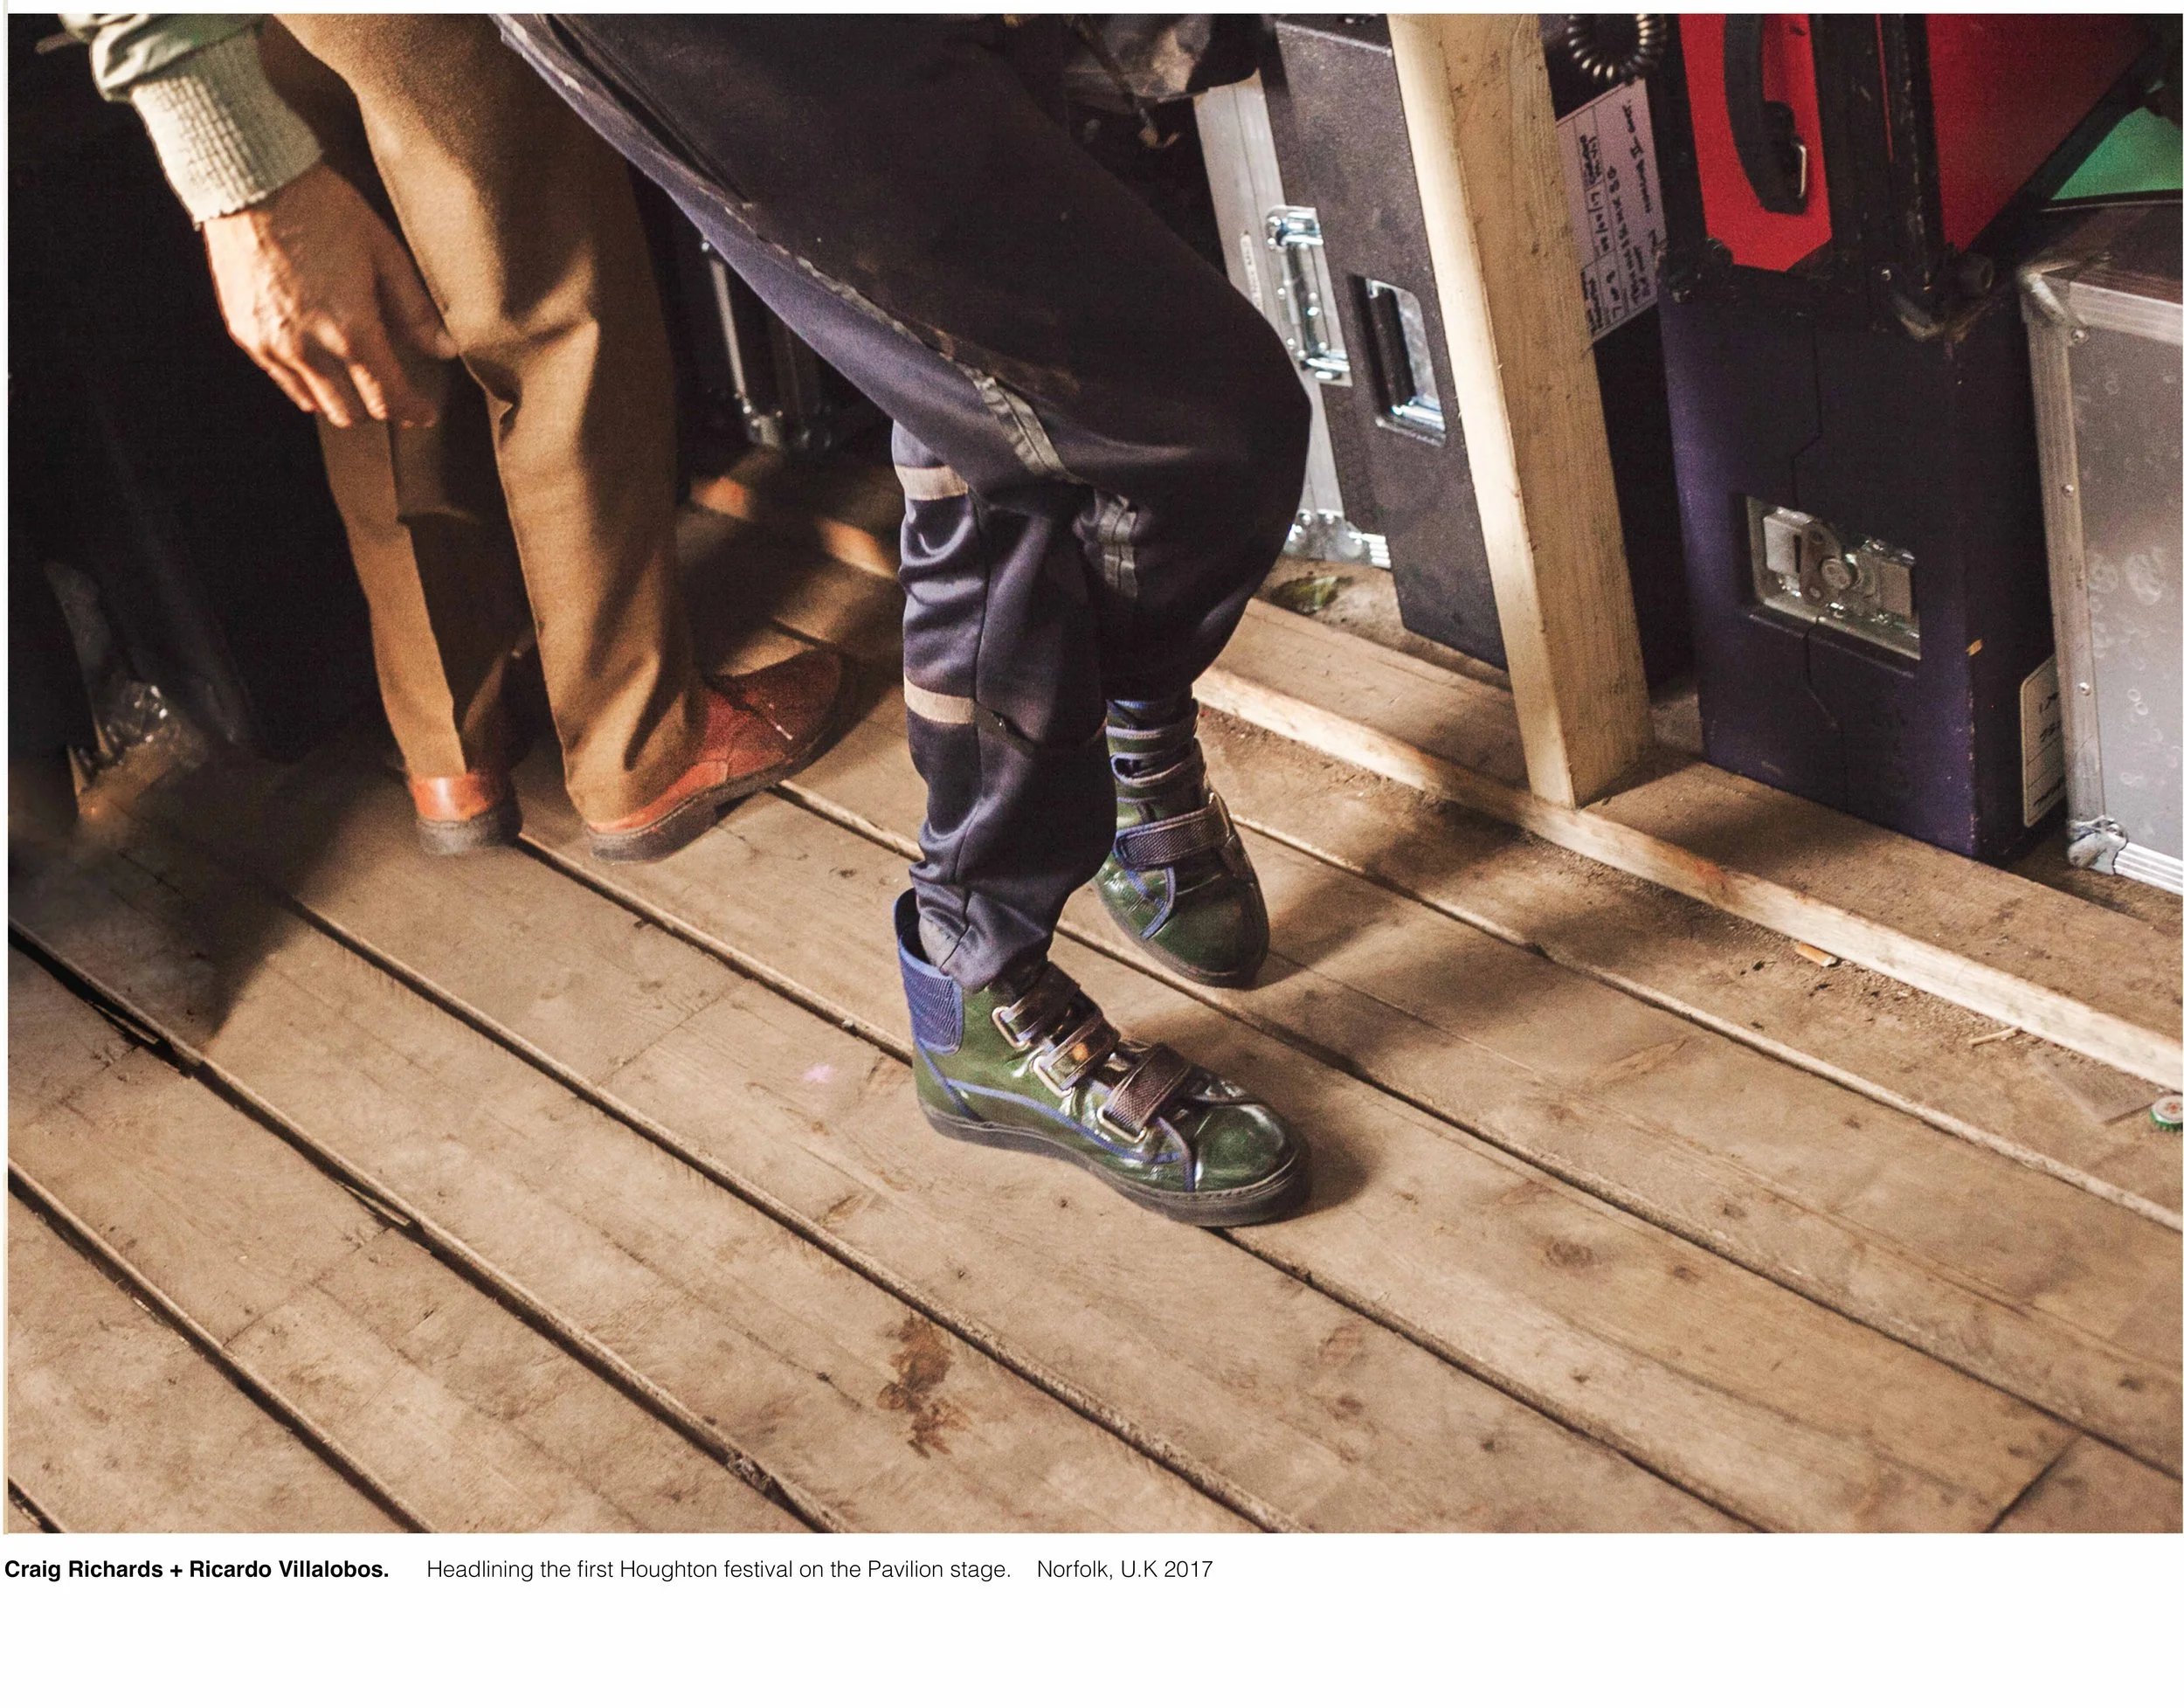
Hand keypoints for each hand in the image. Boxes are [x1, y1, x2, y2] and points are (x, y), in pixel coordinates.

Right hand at [201, 163, 459, 428]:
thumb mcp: (384, 254)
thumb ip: (414, 309)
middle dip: (379, 409)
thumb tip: (445, 350)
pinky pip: (284, 381)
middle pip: (352, 412)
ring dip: (344, 401)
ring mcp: (272, 346)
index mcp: (351, 330)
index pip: (388, 397)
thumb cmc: (324, 210)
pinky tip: (322, 366)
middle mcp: (309, 349)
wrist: (251, 181)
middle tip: (395, 396)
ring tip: (359, 382)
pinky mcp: (246, 336)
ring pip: (316, 404)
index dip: (412, 411)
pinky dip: (308, 384)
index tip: (424, 413)